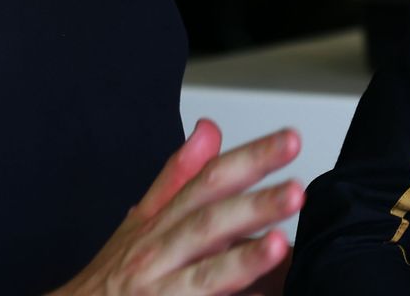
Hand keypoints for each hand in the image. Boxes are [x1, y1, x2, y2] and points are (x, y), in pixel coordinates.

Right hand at [52, 120, 303, 295]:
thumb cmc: (113, 276)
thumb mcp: (140, 220)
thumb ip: (179, 176)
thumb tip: (210, 129)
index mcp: (160, 223)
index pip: (208, 180)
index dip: (249, 159)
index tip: (289, 141)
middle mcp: (158, 254)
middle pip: (208, 223)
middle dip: (253, 206)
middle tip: (296, 191)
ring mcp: (159, 292)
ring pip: (203, 276)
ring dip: (243, 261)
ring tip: (281, 246)